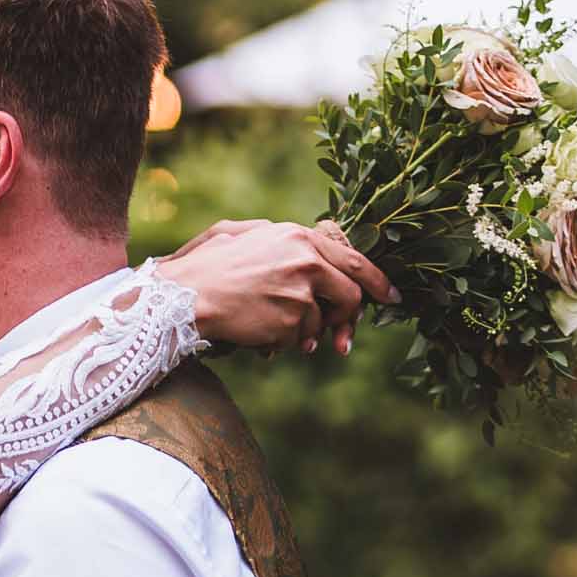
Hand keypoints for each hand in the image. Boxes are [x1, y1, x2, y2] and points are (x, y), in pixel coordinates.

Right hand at [159, 218, 397, 355]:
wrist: (184, 296)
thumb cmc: (206, 266)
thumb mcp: (242, 233)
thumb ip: (281, 239)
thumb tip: (309, 253)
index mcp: (299, 237)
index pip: (355, 261)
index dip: (378, 282)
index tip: (392, 297)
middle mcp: (307, 261)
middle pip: (350, 298)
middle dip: (346, 322)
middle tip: (340, 340)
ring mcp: (301, 292)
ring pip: (320, 323)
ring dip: (301, 333)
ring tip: (270, 328)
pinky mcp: (290, 321)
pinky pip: (298, 340)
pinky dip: (282, 342)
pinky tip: (257, 333)